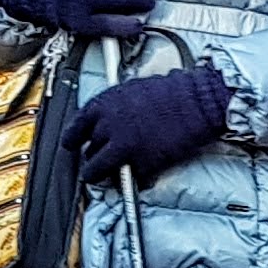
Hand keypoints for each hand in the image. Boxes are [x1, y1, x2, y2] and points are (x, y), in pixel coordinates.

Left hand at [71, 62, 232, 186]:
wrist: (197, 102)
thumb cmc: (171, 92)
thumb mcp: (132, 90)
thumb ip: (115, 108)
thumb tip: (109, 120)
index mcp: (103, 105)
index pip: (75, 127)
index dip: (71, 139)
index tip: (70, 145)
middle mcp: (107, 127)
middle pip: (87, 151)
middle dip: (93, 156)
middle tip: (101, 158)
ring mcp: (122, 148)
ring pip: (97, 170)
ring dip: (102, 173)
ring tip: (109, 174)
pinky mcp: (140, 164)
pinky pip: (129, 177)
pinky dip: (134, 176)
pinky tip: (142, 170)